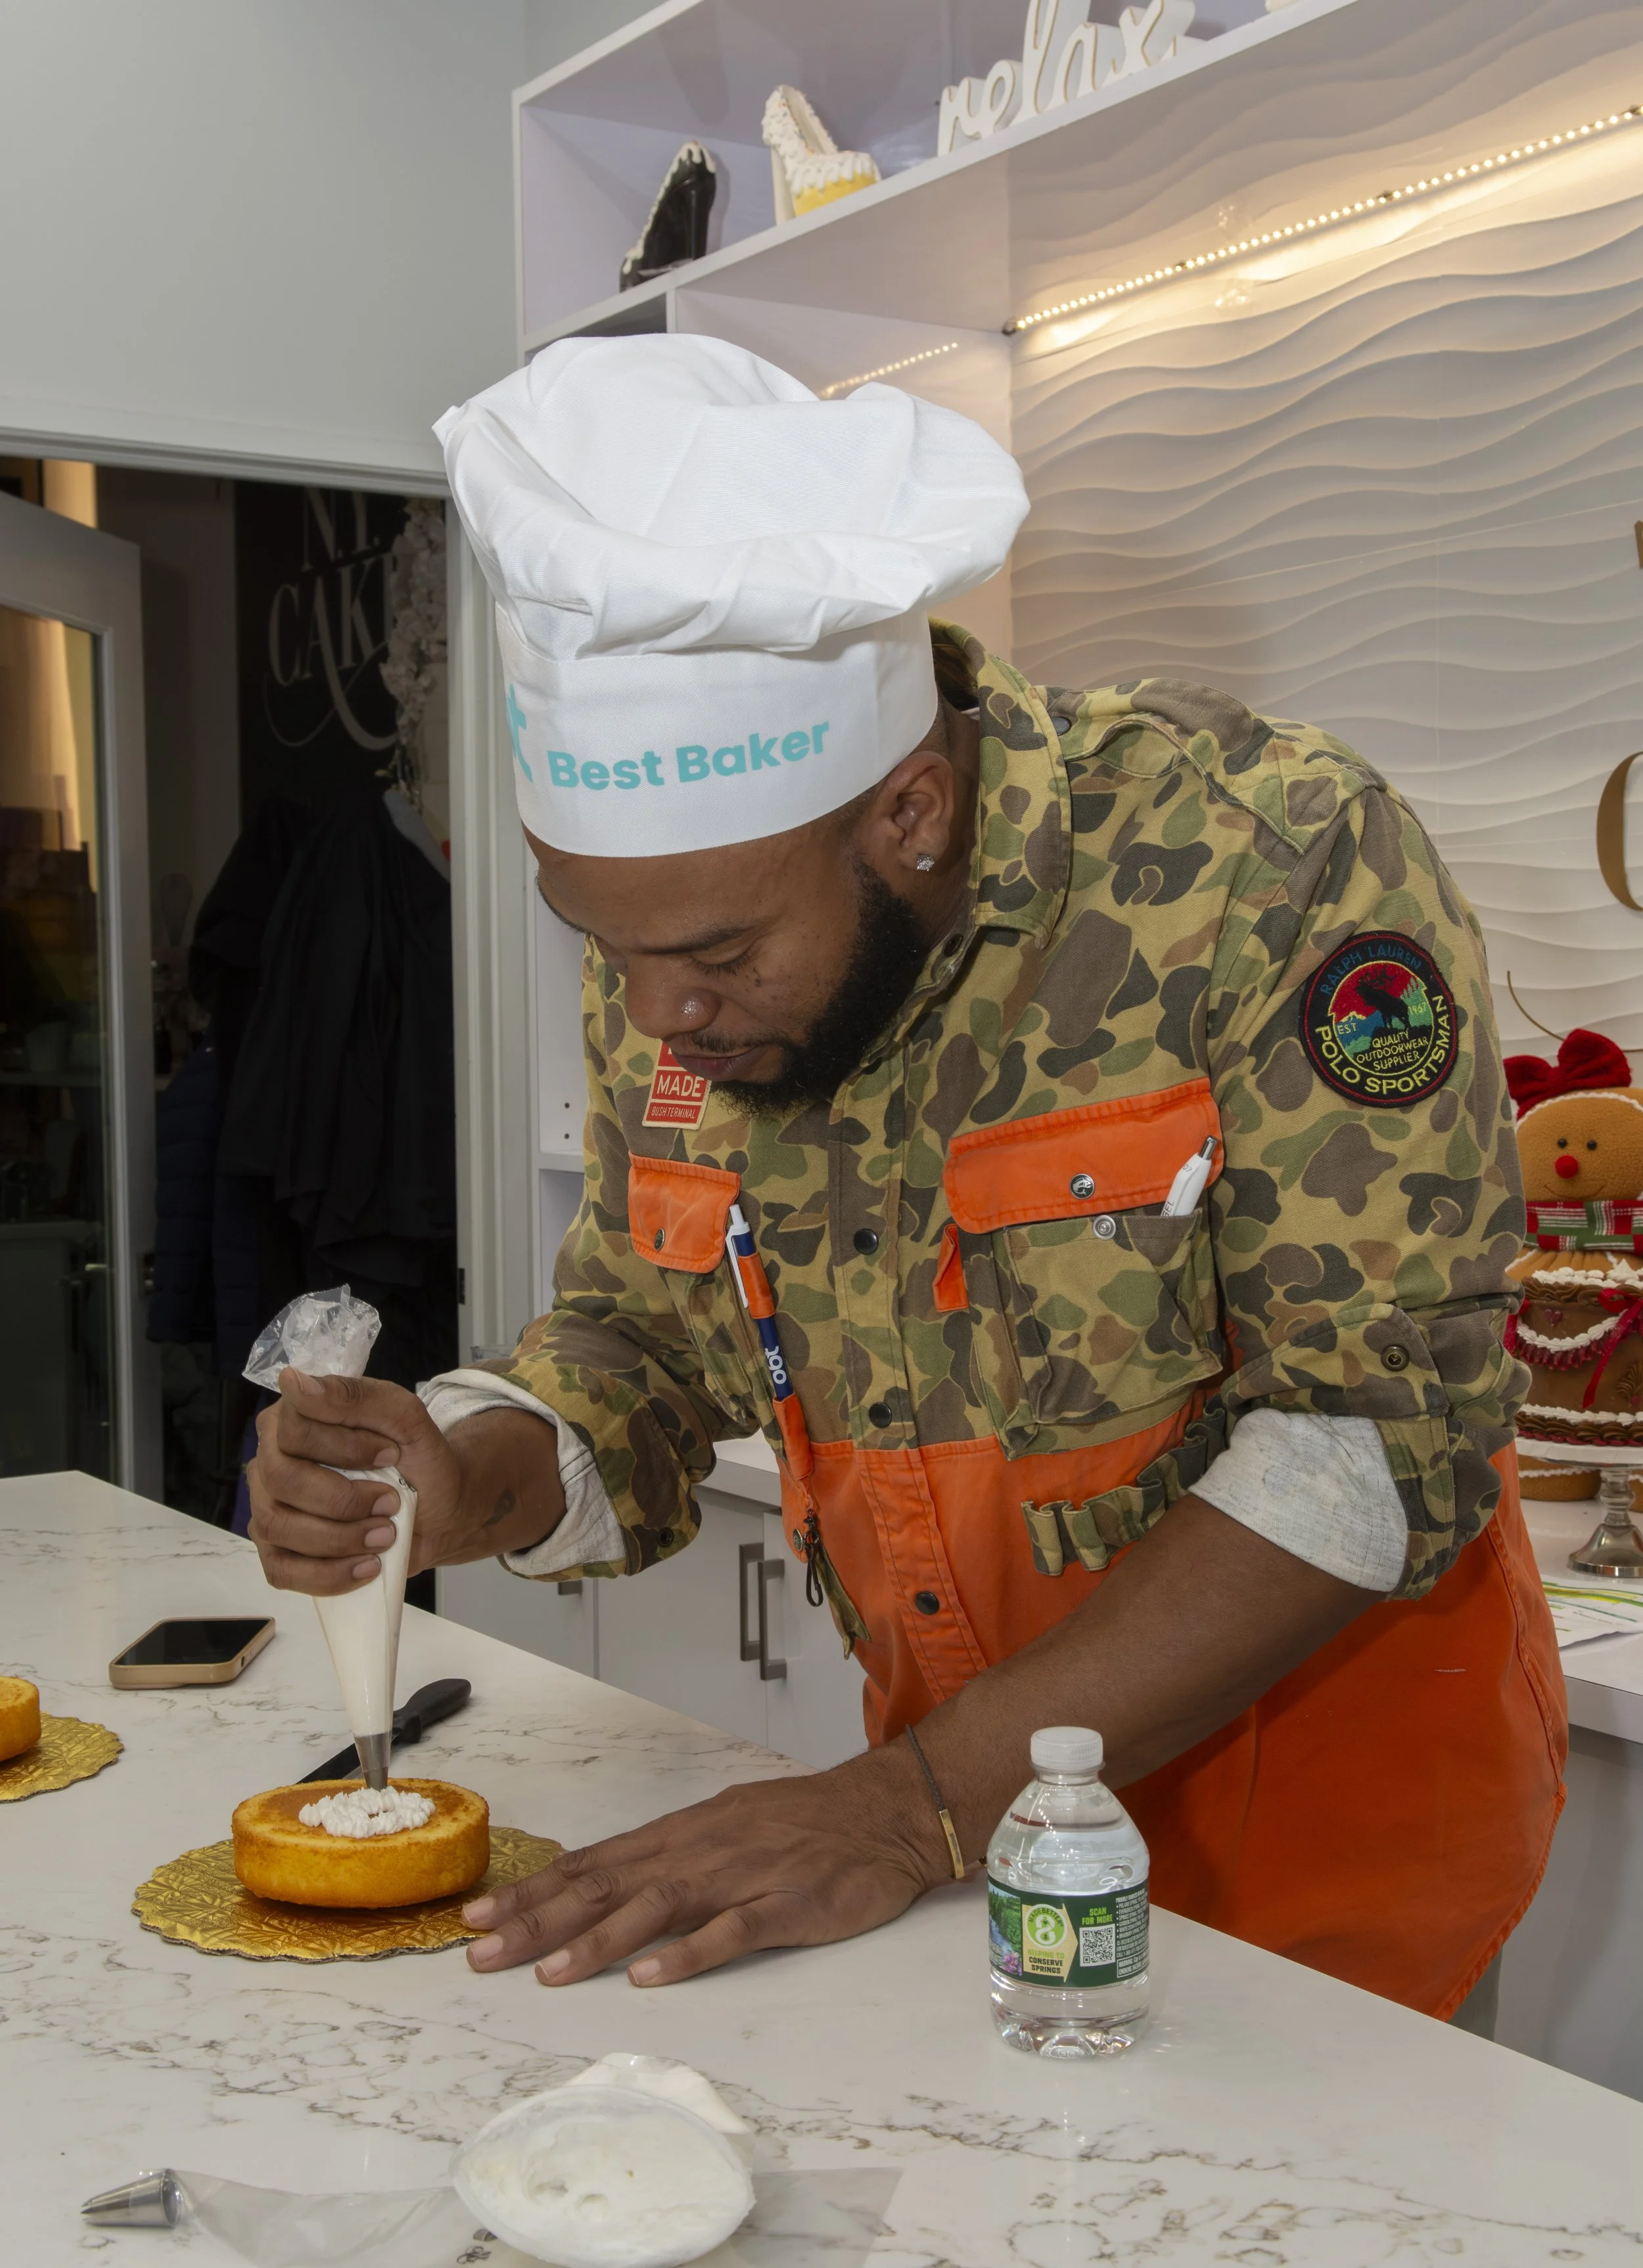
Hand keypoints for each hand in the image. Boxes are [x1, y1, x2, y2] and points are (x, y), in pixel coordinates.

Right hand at [248, 1373, 472, 1594]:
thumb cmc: (417, 1458)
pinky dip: (329, 1574)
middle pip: (283, 1480)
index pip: (294, 1429)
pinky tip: (366, 1566)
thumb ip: (355, 1396)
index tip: (389, 1454)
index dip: (345, 1447)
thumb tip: (295, 1381)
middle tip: (390, 1502)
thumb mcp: (404, 1417)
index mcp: (292, 1418)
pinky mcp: (278, 1552)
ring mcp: (269, 1508)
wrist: (439, 1507)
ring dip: (341, 1537)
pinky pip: (282, 1570)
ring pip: (279, 1526)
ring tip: (385, 1535)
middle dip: (344, 1499)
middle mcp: (270, 1460)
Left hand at [463, 1746, 950, 1987]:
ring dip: (598, 1940)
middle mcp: (702, 1849)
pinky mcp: (788, 1905)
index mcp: (684, 1833)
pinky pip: (733, 1930)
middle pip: (608, 1884)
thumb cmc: (806, 1822)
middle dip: (540, 1920)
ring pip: (658, 1906)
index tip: (478, 1917)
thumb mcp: (727, 1827)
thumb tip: (605, 1881)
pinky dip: (690, 1953)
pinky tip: (652, 1976)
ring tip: (547, 1971)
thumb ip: (670, 1858)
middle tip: (482, 1952)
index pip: (593, 1862)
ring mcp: (744, 1876)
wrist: (887, 1809)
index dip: (533, 1891)